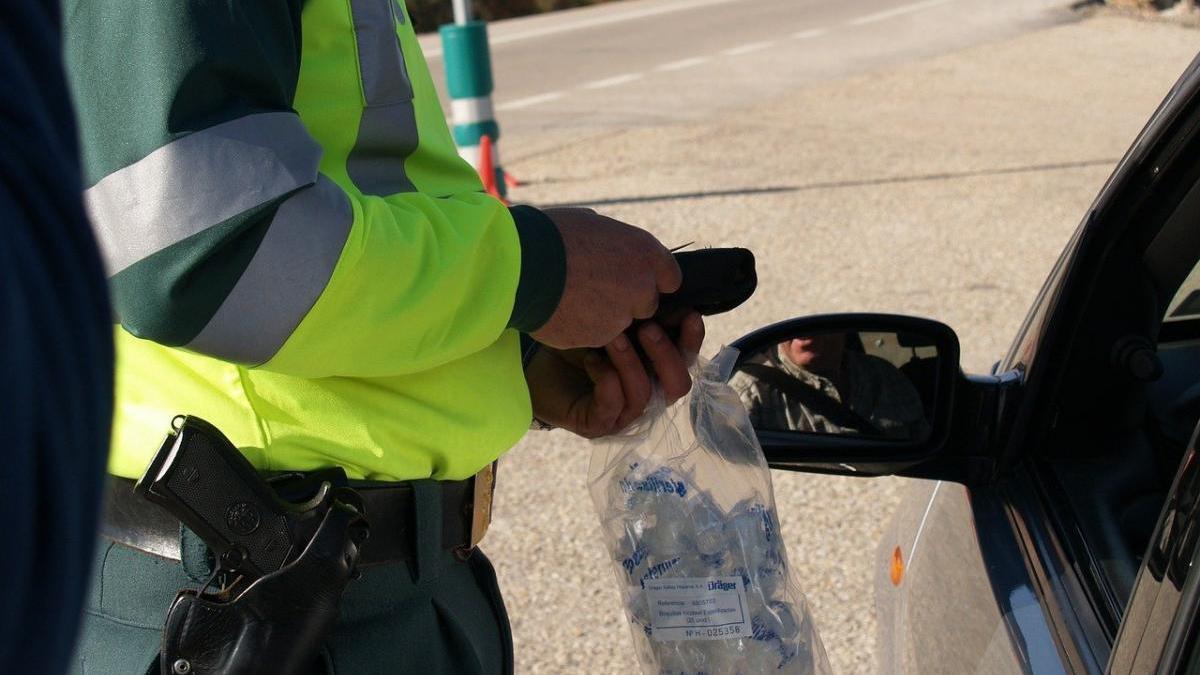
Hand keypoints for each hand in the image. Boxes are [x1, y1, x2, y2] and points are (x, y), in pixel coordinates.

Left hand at [526, 313, 704, 437]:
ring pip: (644, 396)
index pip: (686, 360)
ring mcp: (622, 414)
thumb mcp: (614, 321)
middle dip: (666, 355)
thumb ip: (643, 313)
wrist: (534, 361)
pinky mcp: (597, 423)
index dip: (692, 340)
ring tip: (612, 337)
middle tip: (647, 327)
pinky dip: (606, 379)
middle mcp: (646, 395)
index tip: (688, 314)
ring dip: (631, 363)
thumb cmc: (576, 338)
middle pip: (678, 386)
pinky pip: (612, 405)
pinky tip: (591, 359)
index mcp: (656, 369)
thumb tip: (669, 290)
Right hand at [531, 207, 682, 348]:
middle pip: (646, 304)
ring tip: (571, 298)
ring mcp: (623, 315)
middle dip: (626, 301)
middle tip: (594, 289)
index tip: (631, 278)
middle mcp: (642, 286)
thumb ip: (614, 242)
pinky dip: (583, 328)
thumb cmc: (551, 235)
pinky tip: (562, 311)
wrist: (521, 266)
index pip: (669, 277)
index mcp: (645, 252)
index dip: (649, 279)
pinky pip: (596, 335)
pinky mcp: (601, 337)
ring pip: (620, 322)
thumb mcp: (591, 224)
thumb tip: (611, 245)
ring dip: (602, 316)